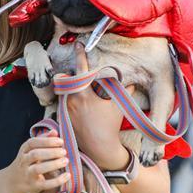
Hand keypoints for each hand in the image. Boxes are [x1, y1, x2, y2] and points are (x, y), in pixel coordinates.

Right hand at [5, 130, 70, 192]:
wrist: (11, 184)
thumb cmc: (25, 164)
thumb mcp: (29, 151)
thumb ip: (42, 140)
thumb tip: (55, 132)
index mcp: (24, 151)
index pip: (33, 142)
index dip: (47, 141)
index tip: (60, 141)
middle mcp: (24, 162)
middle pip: (36, 154)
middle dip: (51, 152)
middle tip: (64, 151)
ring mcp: (28, 174)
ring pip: (38, 169)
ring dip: (53, 164)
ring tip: (66, 161)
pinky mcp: (34, 186)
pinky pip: (45, 184)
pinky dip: (57, 180)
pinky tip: (67, 176)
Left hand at [66, 42, 131, 170]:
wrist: (99, 147)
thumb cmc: (110, 126)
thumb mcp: (118, 107)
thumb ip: (124, 92)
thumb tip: (131, 83)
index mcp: (85, 94)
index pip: (81, 69)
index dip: (80, 55)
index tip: (79, 45)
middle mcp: (72, 99)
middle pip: (65, 78)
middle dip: (69, 75)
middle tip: (77, 77)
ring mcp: (65, 108)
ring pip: (62, 89)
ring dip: (69, 87)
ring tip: (81, 95)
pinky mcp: (61, 116)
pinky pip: (62, 101)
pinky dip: (68, 99)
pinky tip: (79, 106)